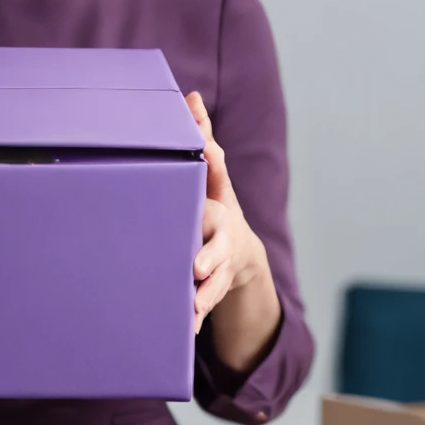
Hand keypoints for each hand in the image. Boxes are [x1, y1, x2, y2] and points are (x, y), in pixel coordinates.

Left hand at [186, 91, 268, 332]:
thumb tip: (190, 96)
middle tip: (196, 266)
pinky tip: (183, 329)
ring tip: (192, 304)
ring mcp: (220, 267)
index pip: (217, 190)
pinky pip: (204, 306)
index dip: (212, 182)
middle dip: (209, 255)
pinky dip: (193, 317)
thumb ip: (201, 139)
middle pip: (219, 245)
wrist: (241, 257)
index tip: (207, 159)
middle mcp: (224, 236)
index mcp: (219, 205)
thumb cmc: (213, 208)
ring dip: (204, 294)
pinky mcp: (212, 291)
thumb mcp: (211, 177)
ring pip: (214, 282)